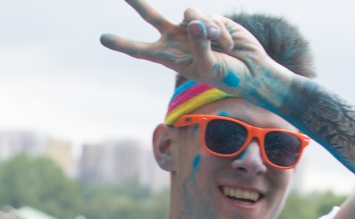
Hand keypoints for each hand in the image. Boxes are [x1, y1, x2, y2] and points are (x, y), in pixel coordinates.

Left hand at [101, 2, 280, 94]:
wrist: (251, 70)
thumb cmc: (227, 76)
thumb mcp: (210, 67)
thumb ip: (199, 45)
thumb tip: (194, 22)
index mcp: (169, 57)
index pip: (141, 50)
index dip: (123, 44)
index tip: (103, 38)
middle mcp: (176, 39)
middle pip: (152, 16)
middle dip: (138, 3)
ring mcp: (192, 27)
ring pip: (189, 13)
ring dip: (206, 30)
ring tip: (221, 46)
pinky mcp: (210, 18)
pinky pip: (209, 17)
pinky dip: (220, 31)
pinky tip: (229, 44)